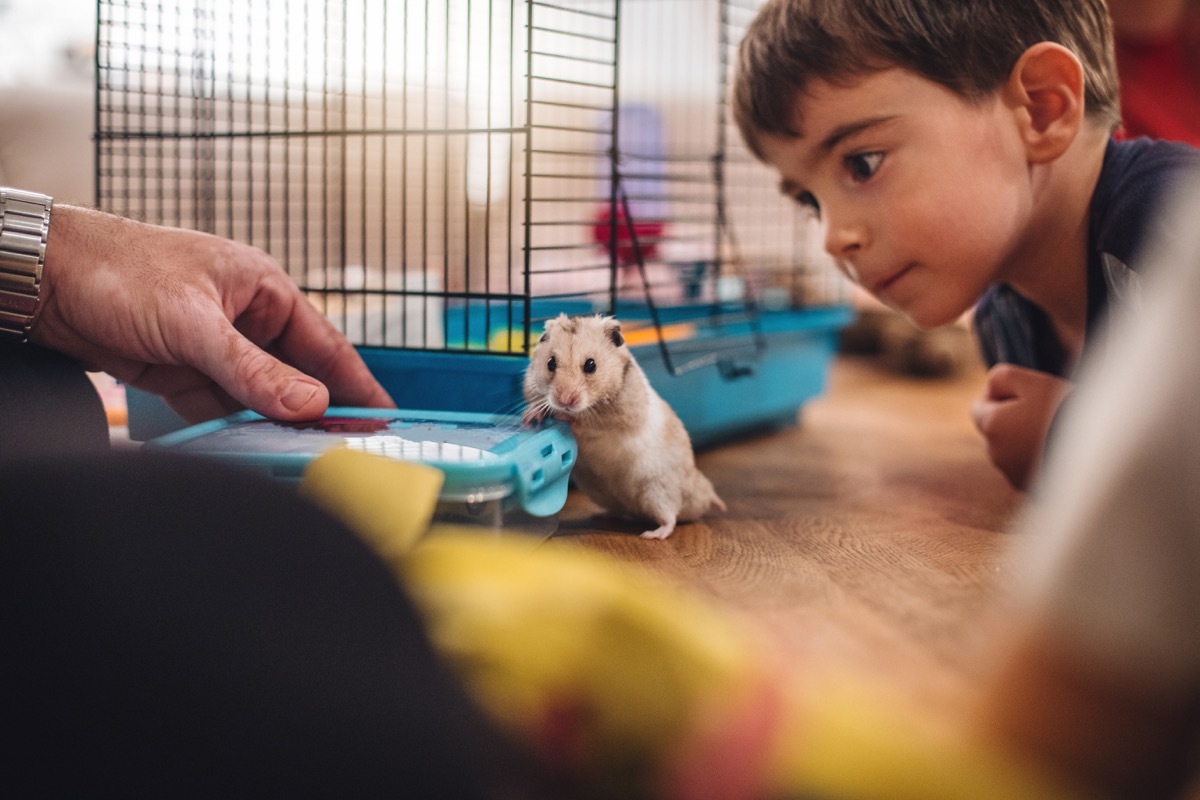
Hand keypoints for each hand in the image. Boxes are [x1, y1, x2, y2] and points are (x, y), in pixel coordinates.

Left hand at [30, 204, 393, 422]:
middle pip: (295, 374)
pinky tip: (247, 448)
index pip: (325, 344)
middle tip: (346, 448)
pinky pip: (220, 407)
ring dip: (272, 424)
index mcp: (262, 289)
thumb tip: (310, 404)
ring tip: (298, 456)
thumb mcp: (195, 322)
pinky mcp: (181, 372)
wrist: (42, 277)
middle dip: (318, 411)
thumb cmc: (118, 269)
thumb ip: (252, 370)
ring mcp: (214, 347)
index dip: (357, 382)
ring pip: (259, 396)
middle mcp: (244, 318)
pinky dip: (231, 427)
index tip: (385, 417)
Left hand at [970, 363, 1070, 490]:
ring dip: (1027, 441)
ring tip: (1059, 433)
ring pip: (1013, 451)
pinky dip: (1040, 460)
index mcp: (991, 426)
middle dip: (1014, 420)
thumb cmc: (1064, 410)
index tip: (1025, 393)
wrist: (1099, 450)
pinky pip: (1030, 469)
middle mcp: (995, 454)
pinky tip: (1063, 453)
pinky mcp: (1033, 490)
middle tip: (1048, 412)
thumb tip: (990, 389)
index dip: (1000, 395)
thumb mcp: (1032, 381)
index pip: (978, 407)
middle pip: (997, 430)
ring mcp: (1013, 475)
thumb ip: (1001, 378)